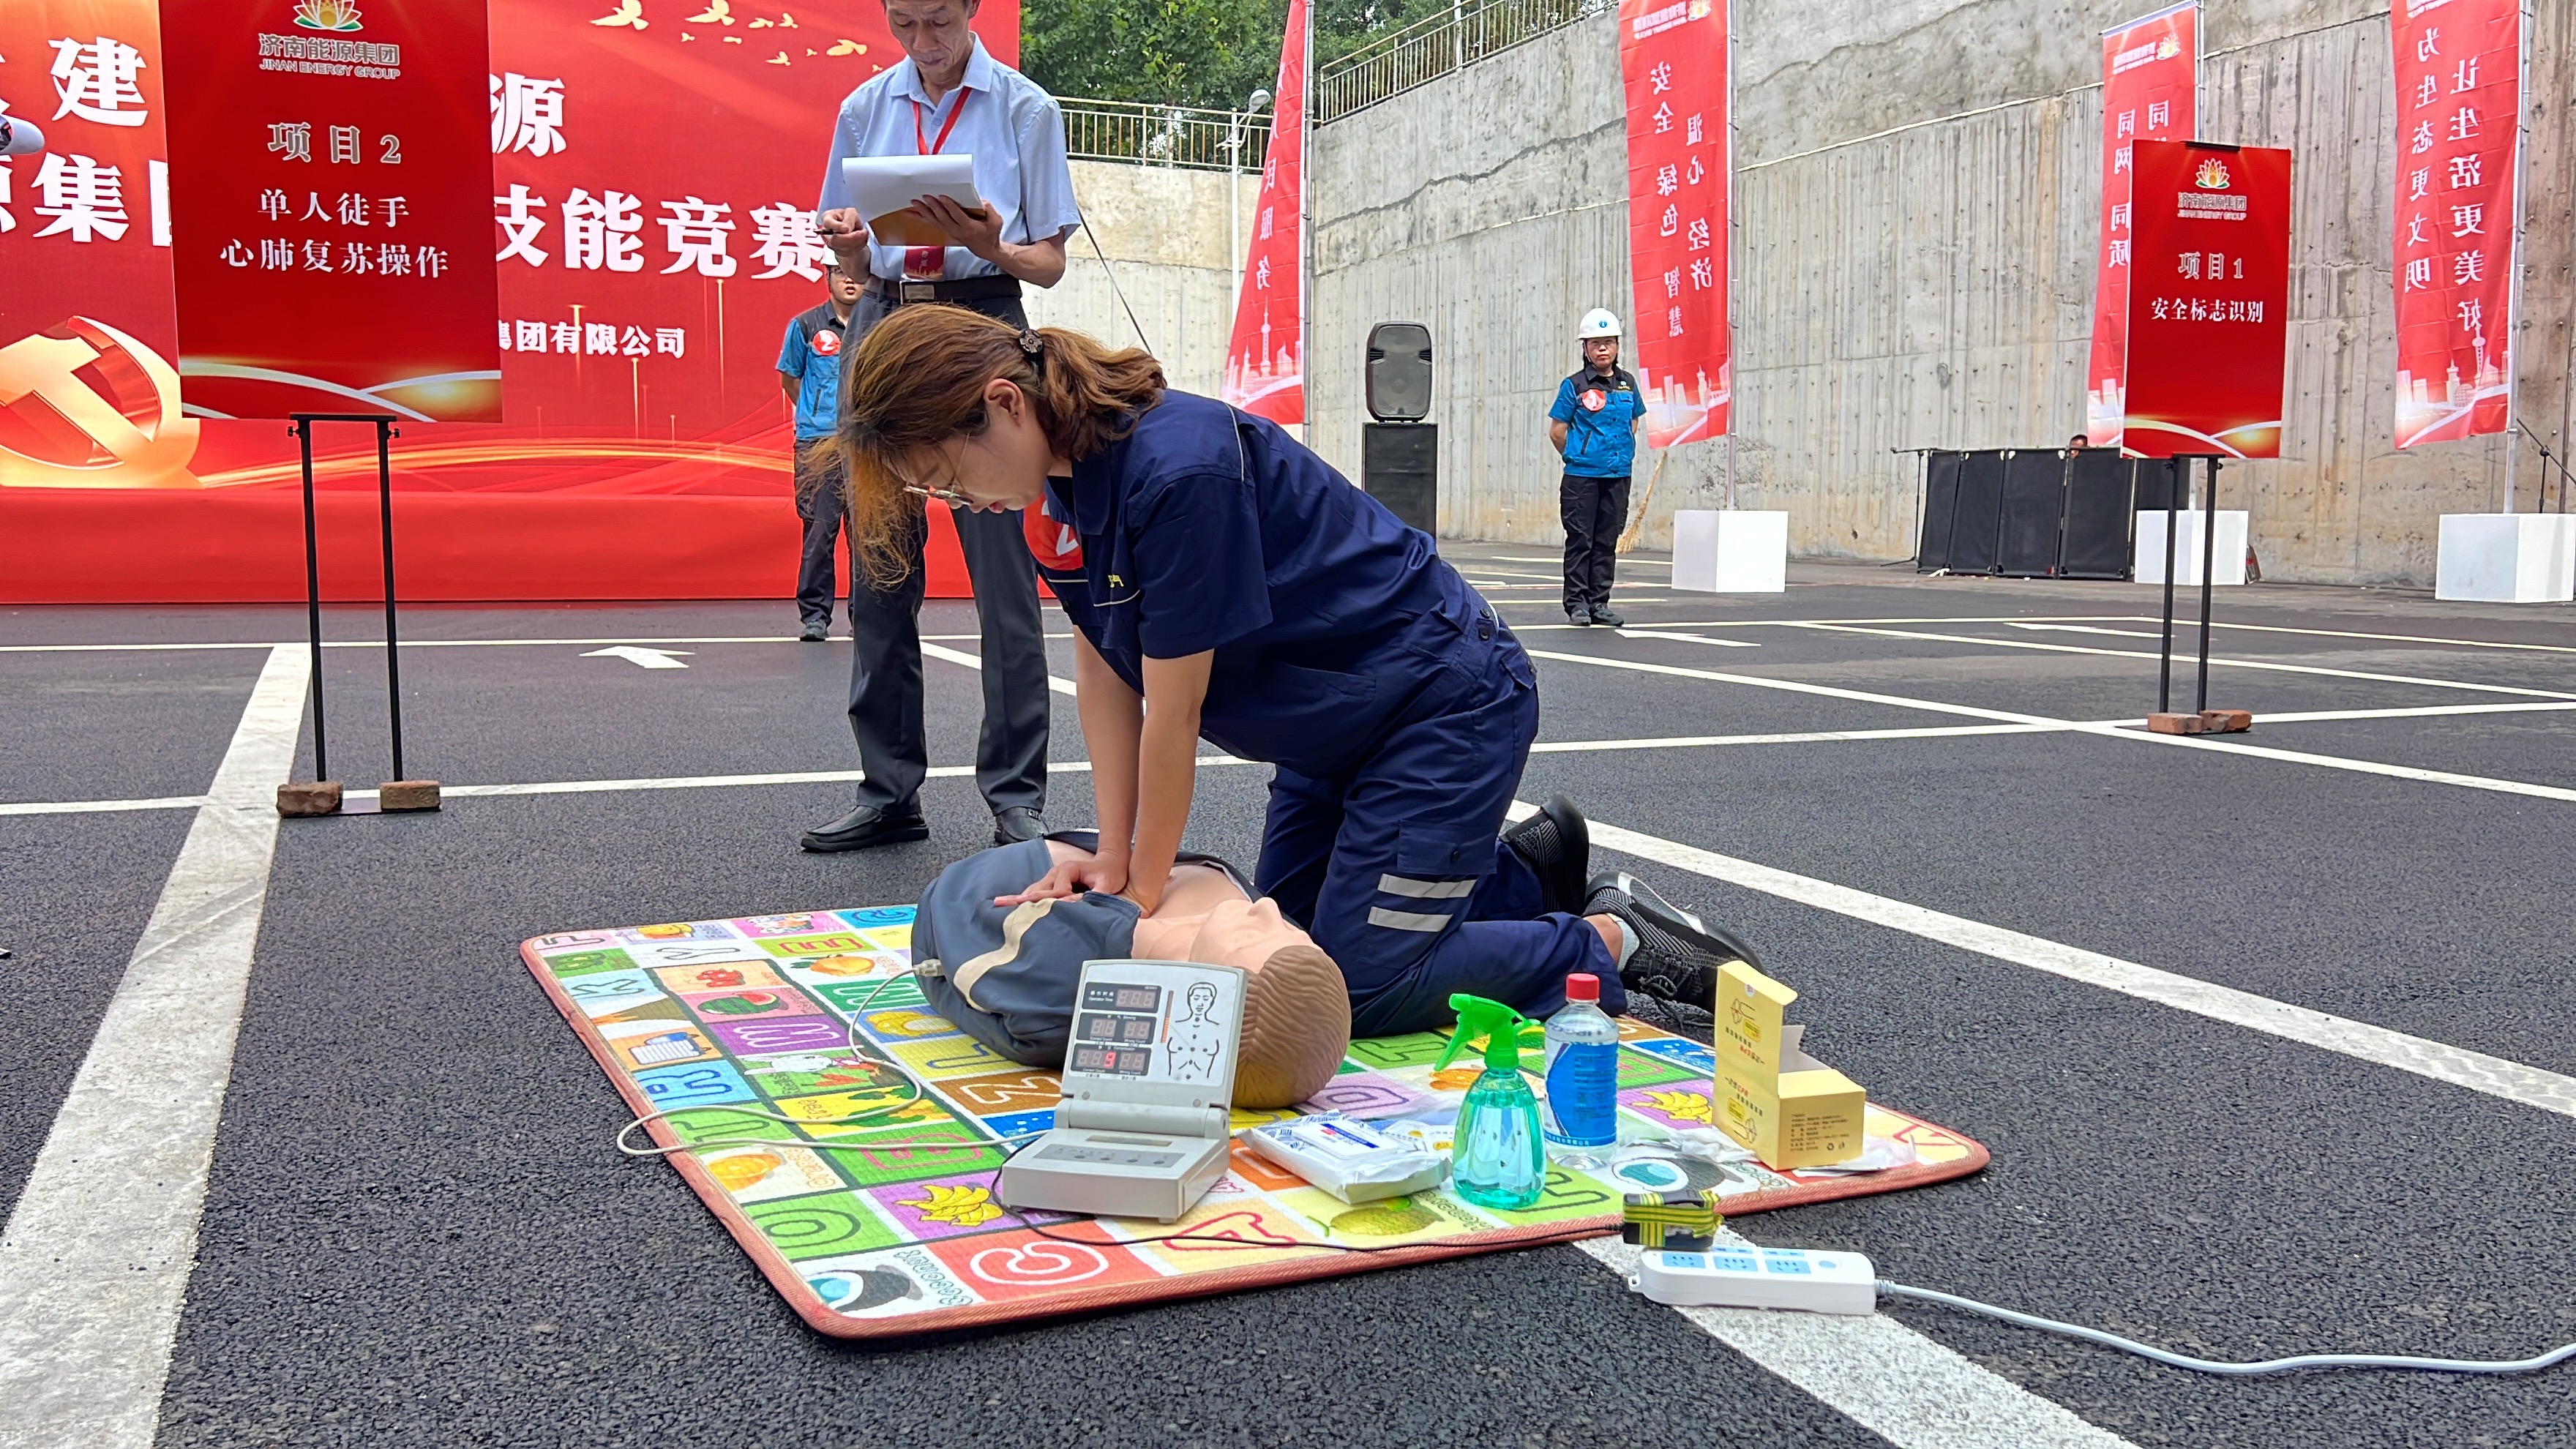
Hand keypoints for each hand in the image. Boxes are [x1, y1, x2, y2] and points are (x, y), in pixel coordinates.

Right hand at [818, 207, 868, 265]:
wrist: (854, 229)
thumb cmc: (850, 218)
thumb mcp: (851, 213)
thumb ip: (849, 219)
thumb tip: (846, 229)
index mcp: (827, 218)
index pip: (828, 223)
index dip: (836, 227)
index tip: (846, 229)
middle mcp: (826, 232)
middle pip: (834, 240)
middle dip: (850, 238)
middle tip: (863, 233)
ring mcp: (831, 243)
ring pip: (842, 249)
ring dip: (857, 242)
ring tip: (864, 234)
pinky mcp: (838, 252)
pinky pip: (848, 253)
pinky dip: (858, 247)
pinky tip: (862, 240)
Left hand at [909, 193, 1003, 261]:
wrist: (986, 249)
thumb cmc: (991, 233)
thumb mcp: (997, 221)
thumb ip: (989, 209)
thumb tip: (980, 201)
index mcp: (969, 228)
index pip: (957, 216)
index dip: (949, 206)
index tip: (942, 197)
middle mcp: (957, 231)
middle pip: (942, 218)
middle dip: (934, 207)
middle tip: (926, 196)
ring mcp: (950, 232)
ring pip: (935, 221)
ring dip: (924, 212)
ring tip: (914, 203)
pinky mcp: (946, 231)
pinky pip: (932, 224)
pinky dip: (922, 218)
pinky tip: (912, 213)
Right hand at [994, 854, 1127, 906]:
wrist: (1111, 863)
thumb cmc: (1110, 874)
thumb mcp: (1107, 885)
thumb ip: (1095, 896)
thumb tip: (1079, 904)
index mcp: (1068, 870)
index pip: (1058, 891)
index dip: (1062, 902)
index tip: (1068, 908)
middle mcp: (1056, 872)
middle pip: (1037, 889)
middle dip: (1021, 898)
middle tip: (1001, 903)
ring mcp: (1052, 878)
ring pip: (1033, 890)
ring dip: (1018, 898)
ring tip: (999, 904)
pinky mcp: (1051, 884)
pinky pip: (1037, 892)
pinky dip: (1025, 900)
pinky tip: (1011, 906)